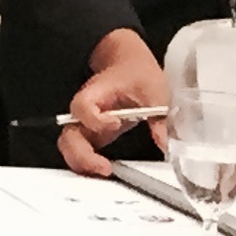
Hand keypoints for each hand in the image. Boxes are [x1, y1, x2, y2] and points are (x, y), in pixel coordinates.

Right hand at [61, 28, 167, 177]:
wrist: (127, 63)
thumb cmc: (136, 72)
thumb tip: (166, 145)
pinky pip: (80, 151)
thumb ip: (160, 119)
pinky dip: (87, 163)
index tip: (116, 123)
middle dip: (82, 155)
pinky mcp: (93, 134)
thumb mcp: (154, 90)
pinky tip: (104, 170)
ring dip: (82, 163)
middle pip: (69, 134)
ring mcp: (87, 124)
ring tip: (104, 172)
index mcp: (97, 93)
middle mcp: (86, 111)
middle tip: (104, 168)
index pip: (83, 107)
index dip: (96, 119)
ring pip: (70, 146)